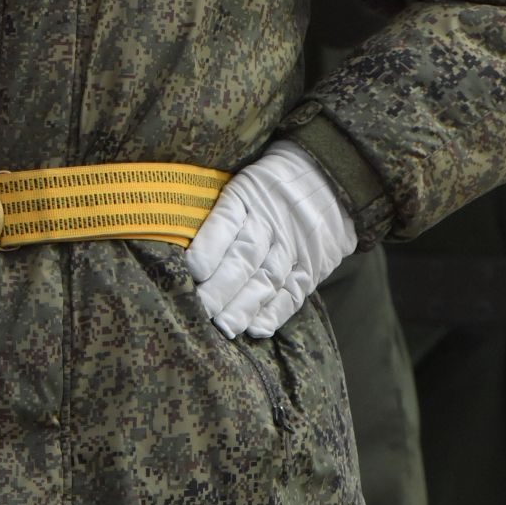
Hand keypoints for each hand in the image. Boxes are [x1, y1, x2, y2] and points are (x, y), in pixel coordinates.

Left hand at [184, 140, 355, 338]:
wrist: (329, 176)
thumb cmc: (271, 181)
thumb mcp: (245, 178)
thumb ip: (221, 208)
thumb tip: (175, 232)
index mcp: (249, 194)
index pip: (227, 220)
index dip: (210, 246)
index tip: (191, 270)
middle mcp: (271, 222)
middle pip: (245, 256)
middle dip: (221, 286)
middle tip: (200, 308)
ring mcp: (294, 246)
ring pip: (268, 278)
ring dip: (245, 305)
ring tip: (224, 326)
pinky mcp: (312, 266)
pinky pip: (294, 292)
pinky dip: (276, 312)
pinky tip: (258, 327)